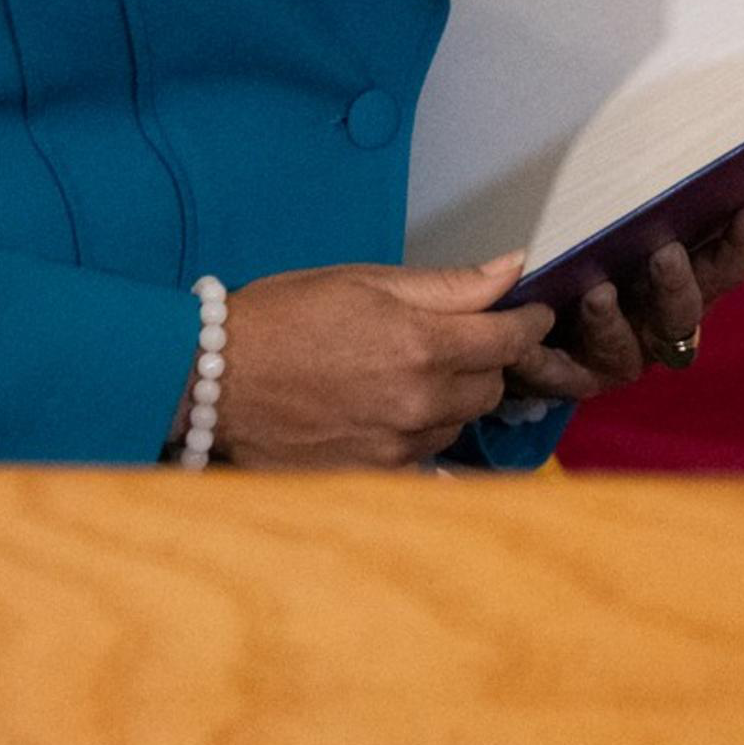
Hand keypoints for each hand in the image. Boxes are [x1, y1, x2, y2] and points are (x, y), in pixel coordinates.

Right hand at [211, 257, 554, 468]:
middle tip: (455, 341)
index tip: (531, 316)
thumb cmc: (283, 318)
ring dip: (450, 399)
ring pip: (458, 423)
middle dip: (485, 361)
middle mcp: (417, 402)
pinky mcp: (373, 476)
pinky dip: (419, 434)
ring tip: (406, 375)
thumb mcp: (365, 282)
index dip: (528, 324)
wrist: (212, 379)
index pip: (509, 340)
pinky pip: (425, 459)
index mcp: (422, 344)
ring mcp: (396, 446)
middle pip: (490, 386)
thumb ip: (449, 284)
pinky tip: (390, 414)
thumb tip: (514, 267)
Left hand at [504, 199, 743, 403]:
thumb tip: (657, 146)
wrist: (535, 314)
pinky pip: (561, 376)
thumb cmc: (589, 253)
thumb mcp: (612, 222)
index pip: (726, 266)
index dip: (742, 240)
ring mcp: (621, 357)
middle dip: (676, 285)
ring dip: (612, 323)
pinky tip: (528, 338)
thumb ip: (634, 203)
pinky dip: (545, 362)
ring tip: (596, 293)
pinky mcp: (574, 380)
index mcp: (686, 284)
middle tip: (665, 252)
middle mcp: (661, 326)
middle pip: (683, 314)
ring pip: (627, 350)